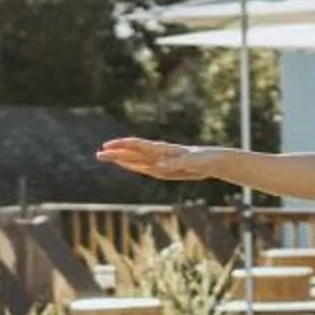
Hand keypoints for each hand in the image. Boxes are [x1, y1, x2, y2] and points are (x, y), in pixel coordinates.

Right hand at [101, 137, 223, 182]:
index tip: (108, 146)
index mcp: (165, 150)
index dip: (123, 146)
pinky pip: (145, 168)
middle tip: (98, 154)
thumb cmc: (207, 159)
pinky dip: (134, 166)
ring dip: (121, 160)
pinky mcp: (165, 169)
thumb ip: (178, 163)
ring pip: (136, 160)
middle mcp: (160, 154)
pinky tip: (124, 164)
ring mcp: (161, 161)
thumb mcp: (195, 162)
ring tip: (105, 157)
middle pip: (133, 153)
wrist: (216, 161)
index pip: (139, 146)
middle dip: (116, 153)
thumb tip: (160, 165)